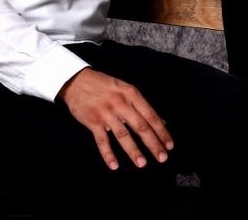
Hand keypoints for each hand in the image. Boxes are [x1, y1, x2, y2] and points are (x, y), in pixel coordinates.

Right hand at [59, 67, 173, 170]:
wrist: (78, 81)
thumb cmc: (105, 86)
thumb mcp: (126, 90)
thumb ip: (142, 106)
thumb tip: (161, 122)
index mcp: (132, 94)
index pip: (151, 116)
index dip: (161, 131)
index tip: (169, 145)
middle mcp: (121, 104)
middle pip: (141, 127)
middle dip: (153, 144)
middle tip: (162, 158)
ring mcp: (107, 113)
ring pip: (123, 135)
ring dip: (133, 151)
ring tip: (142, 163)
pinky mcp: (93, 121)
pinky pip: (102, 141)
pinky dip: (108, 154)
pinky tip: (114, 165)